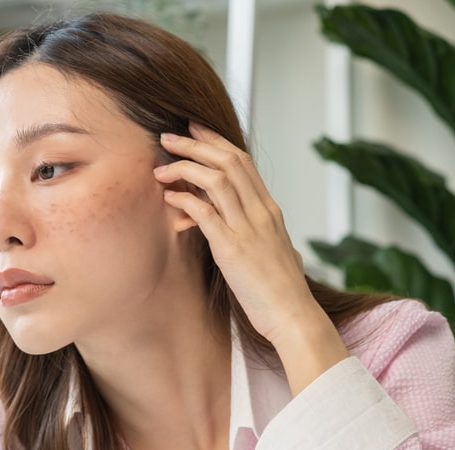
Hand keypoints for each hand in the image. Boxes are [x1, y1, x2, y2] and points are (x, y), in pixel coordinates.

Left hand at [153, 122, 347, 393]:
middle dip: (195, 144)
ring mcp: (248, 229)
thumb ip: (254, 230)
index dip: (215, 141)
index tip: (193, 129)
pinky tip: (169, 197)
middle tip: (168, 136)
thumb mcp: (271, 249)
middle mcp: (261, 212)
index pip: (243, 161)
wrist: (294, 316)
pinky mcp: (233, 250)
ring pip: (217, 180)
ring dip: (185, 168)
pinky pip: (206, 213)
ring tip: (161, 168)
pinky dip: (185, 200)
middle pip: (228, 162)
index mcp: (270, 210)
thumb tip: (234, 223)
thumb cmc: (281, 290)